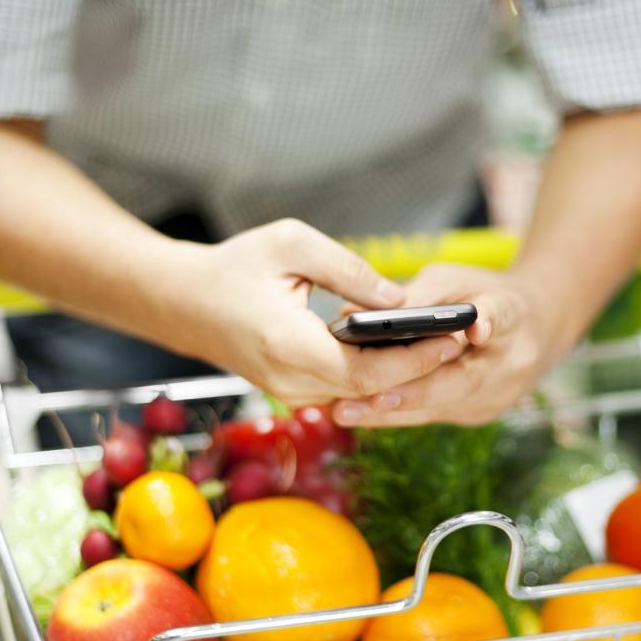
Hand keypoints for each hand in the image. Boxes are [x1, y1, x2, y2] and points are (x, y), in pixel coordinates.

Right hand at [169, 219, 463, 405]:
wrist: (180, 301)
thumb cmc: (233, 267)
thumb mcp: (292, 245)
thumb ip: (350, 271)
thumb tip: (399, 298)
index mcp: (291, 346)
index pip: (368, 368)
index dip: (416, 357)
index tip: (452, 337)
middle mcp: (291, 380)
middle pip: (371, 388)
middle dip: (419, 367)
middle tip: (461, 340)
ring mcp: (289, 392)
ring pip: (360, 394)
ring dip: (400, 374)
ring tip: (441, 344)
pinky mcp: (291, 390)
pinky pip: (344, 389)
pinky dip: (376, 374)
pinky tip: (403, 351)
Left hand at [330, 263, 572, 426]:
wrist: (534, 329)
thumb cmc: (482, 295)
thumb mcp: (456, 280)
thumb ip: (416, 295)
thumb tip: (355, 314)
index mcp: (513, 316)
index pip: (501, 318)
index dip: (489, 323)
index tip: (477, 328)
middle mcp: (510, 363)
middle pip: (461, 380)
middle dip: (410, 392)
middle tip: (366, 397)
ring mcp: (496, 396)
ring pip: (440, 406)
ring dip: (390, 411)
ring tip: (346, 411)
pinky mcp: (479, 414)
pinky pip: (433, 414)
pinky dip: (395, 412)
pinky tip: (358, 414)